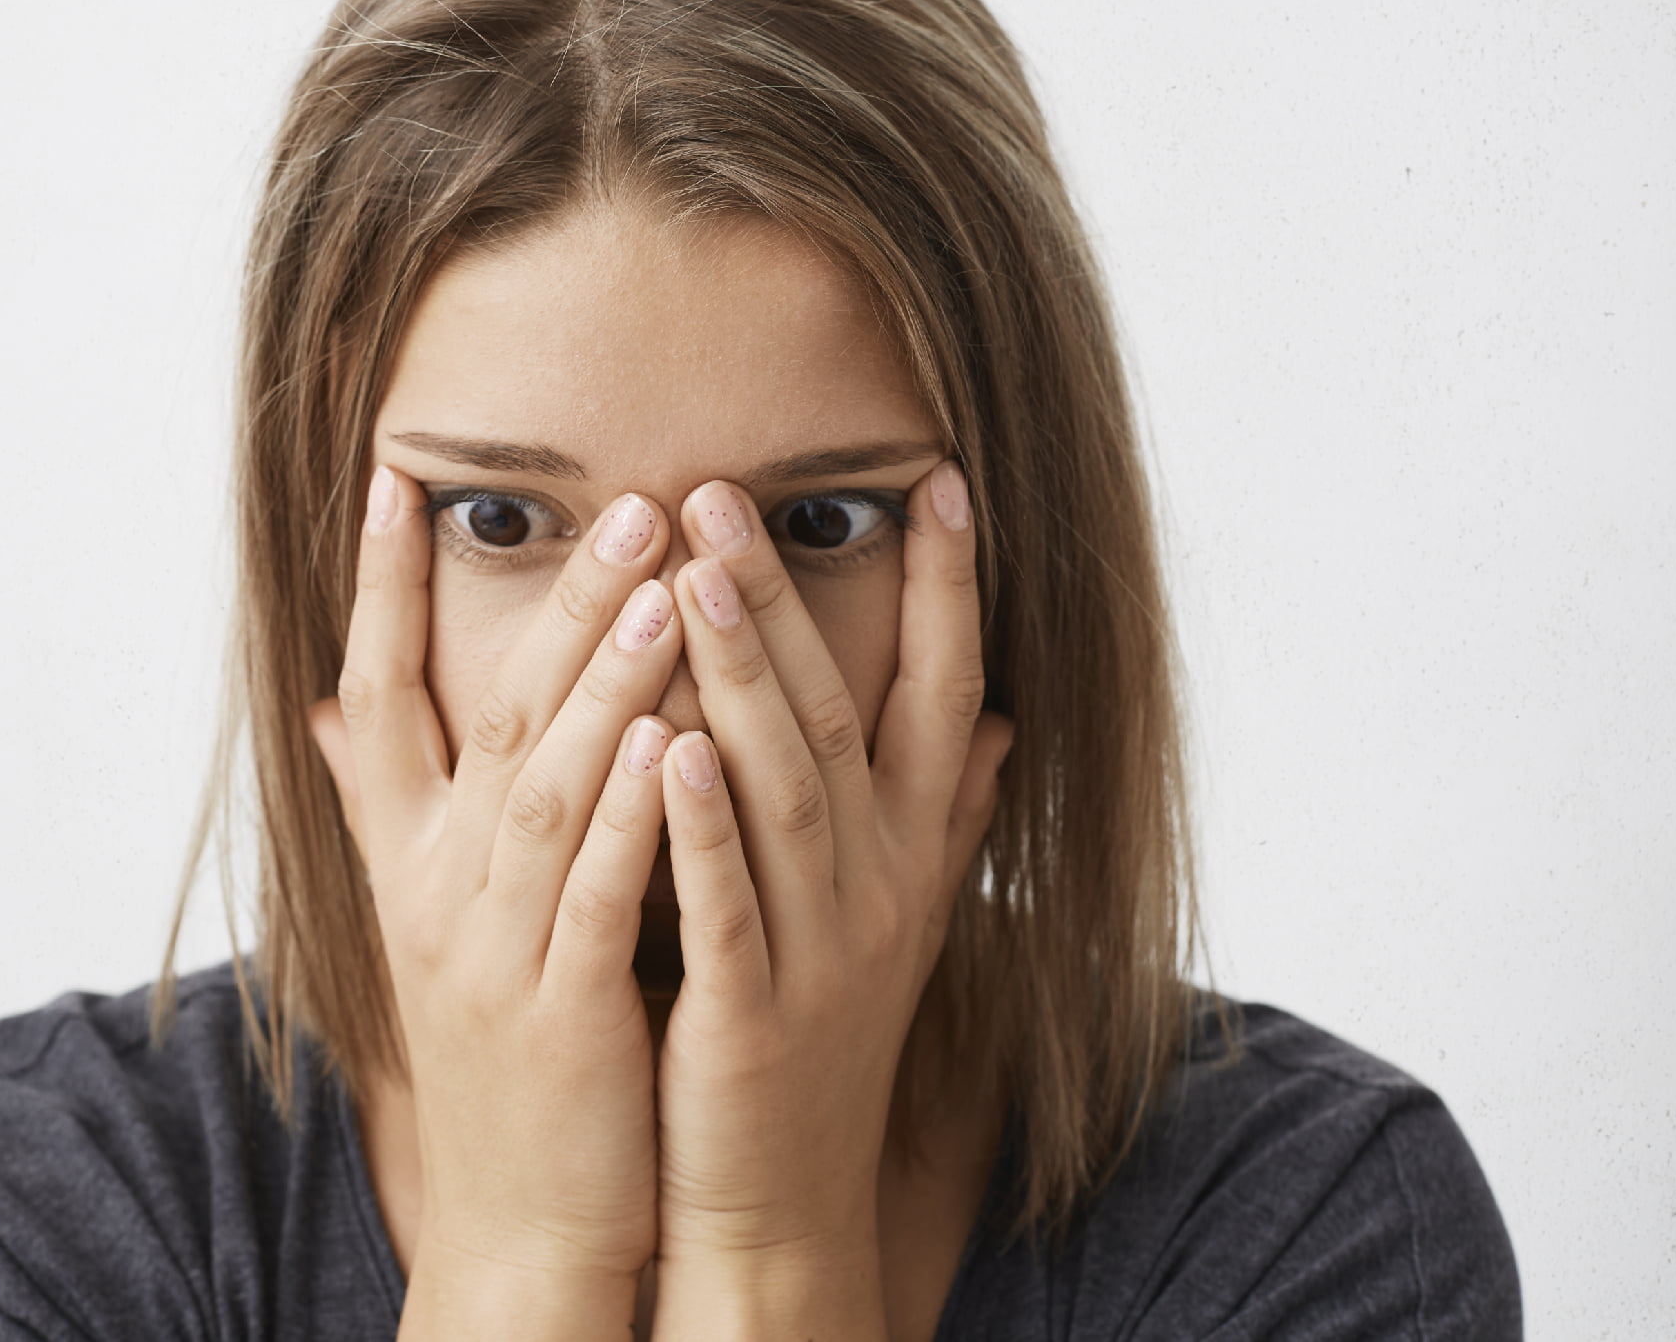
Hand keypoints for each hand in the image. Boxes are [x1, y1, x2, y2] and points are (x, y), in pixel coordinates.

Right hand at [308, 465, 684, 1339]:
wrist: (520, 1223)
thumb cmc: (500, 1047)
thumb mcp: (431, 922)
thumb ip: (391, 806)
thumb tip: (328, 707)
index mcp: (407, 858)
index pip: (375, 694)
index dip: (381, 587)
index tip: (399, 476)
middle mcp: (434, 889)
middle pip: (488, 715)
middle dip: (558, 604)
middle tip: (629, 504)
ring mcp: (491, 951)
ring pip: (546, 789)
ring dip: (603, 683)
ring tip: (662, 584)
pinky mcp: (558, 1014)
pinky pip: (597, 895)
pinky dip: (631, 815)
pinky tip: (676, 739)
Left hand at [650, 462, 1013, 1335]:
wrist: (782, 1196)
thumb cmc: (824, 1033)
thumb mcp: (900, 918)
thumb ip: (950, 815)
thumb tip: (1005, 723)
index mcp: (912, 852)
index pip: (949, 694)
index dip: (949, 589)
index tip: (934, 479)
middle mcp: (882, 885)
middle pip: (840, 717)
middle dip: (787, 599)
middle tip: (723, 492)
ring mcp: (825, 948)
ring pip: (785, 789)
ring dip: (743, 676)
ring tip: (695, 571)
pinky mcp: (754, 1013)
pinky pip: (732, 903)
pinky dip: (702, 827)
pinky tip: (670, 748)